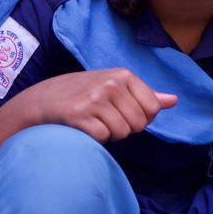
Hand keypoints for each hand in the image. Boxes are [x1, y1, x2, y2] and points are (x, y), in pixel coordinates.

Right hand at [17, 68, 176, 142]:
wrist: (39, 102)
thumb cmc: (82, 95)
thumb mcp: (115, 87)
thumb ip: (144, 95)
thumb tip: (174, 101)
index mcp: (124, 75)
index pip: (153, 108)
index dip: (140, 118)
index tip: (122, 113)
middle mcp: (111, 83)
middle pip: (139, 123)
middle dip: (124, 128)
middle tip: (102, 118)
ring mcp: (95, 98)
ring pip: (122, 132)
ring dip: (109, 134)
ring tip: (92, 121)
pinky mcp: (79, 114)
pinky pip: (103, 137)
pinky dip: (95, 138)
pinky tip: (81, 127)